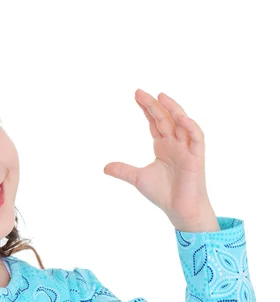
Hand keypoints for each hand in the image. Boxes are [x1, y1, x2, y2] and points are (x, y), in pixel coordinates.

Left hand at [103, 89, 214, 229]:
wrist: (179, 209)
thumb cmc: (163, 193)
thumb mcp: (137, 178)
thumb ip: (123, 170)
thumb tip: (104, 168)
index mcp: (163, 146)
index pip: (155, 122)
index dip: (147, 109)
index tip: (136, 96)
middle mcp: (176, 143)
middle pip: (165, 119)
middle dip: (154, 105)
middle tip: (140, 92)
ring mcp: (187, 149)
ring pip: (182, 123)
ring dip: (173, 109)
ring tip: (161, 96)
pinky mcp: (196, 157)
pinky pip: (196, 137)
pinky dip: (190, 126)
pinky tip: (181, 117)